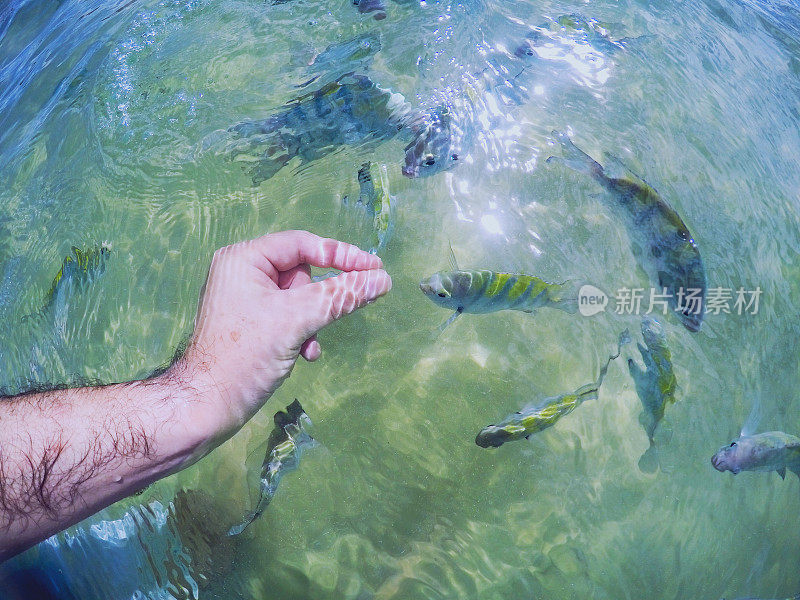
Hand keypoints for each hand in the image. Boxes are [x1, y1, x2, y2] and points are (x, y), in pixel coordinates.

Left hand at [174, 230, 390, 433]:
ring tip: (305, 344)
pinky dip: (302, 333)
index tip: (377, 270)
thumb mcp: (296, 321)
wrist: (205, 408)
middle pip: (304, 272)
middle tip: (319, 320)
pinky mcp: (254, 324)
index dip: (343, 256)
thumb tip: (383, 280)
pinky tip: (302, 355)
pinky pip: (291, 316)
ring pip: (301, 298)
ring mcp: (248, 299)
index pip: (304, 244)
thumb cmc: (243, 357)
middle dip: (317, 300)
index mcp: (244, 259)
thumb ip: (341, 296)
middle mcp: (243, 272)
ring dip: (312, 322)